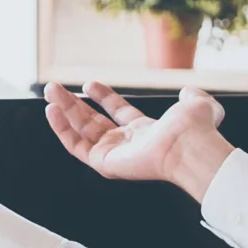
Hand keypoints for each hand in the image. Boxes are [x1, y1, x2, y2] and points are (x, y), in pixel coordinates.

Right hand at [44, 82, 232, 198]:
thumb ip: (193, 96)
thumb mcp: (198, 104)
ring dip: (63, 112)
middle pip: (92, 122)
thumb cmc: (196, 129)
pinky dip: (62, 129)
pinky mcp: (103, 163)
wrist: (189, 145)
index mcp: (144, 131)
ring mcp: (113, 154)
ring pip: (80, 132)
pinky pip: (76, 146)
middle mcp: (126, 144)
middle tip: (56, 88)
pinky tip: (52, 110)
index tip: (89, 84)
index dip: (103, 97)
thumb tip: (189, 91)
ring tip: (49, 93)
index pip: (117, 113)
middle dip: (73, 104)